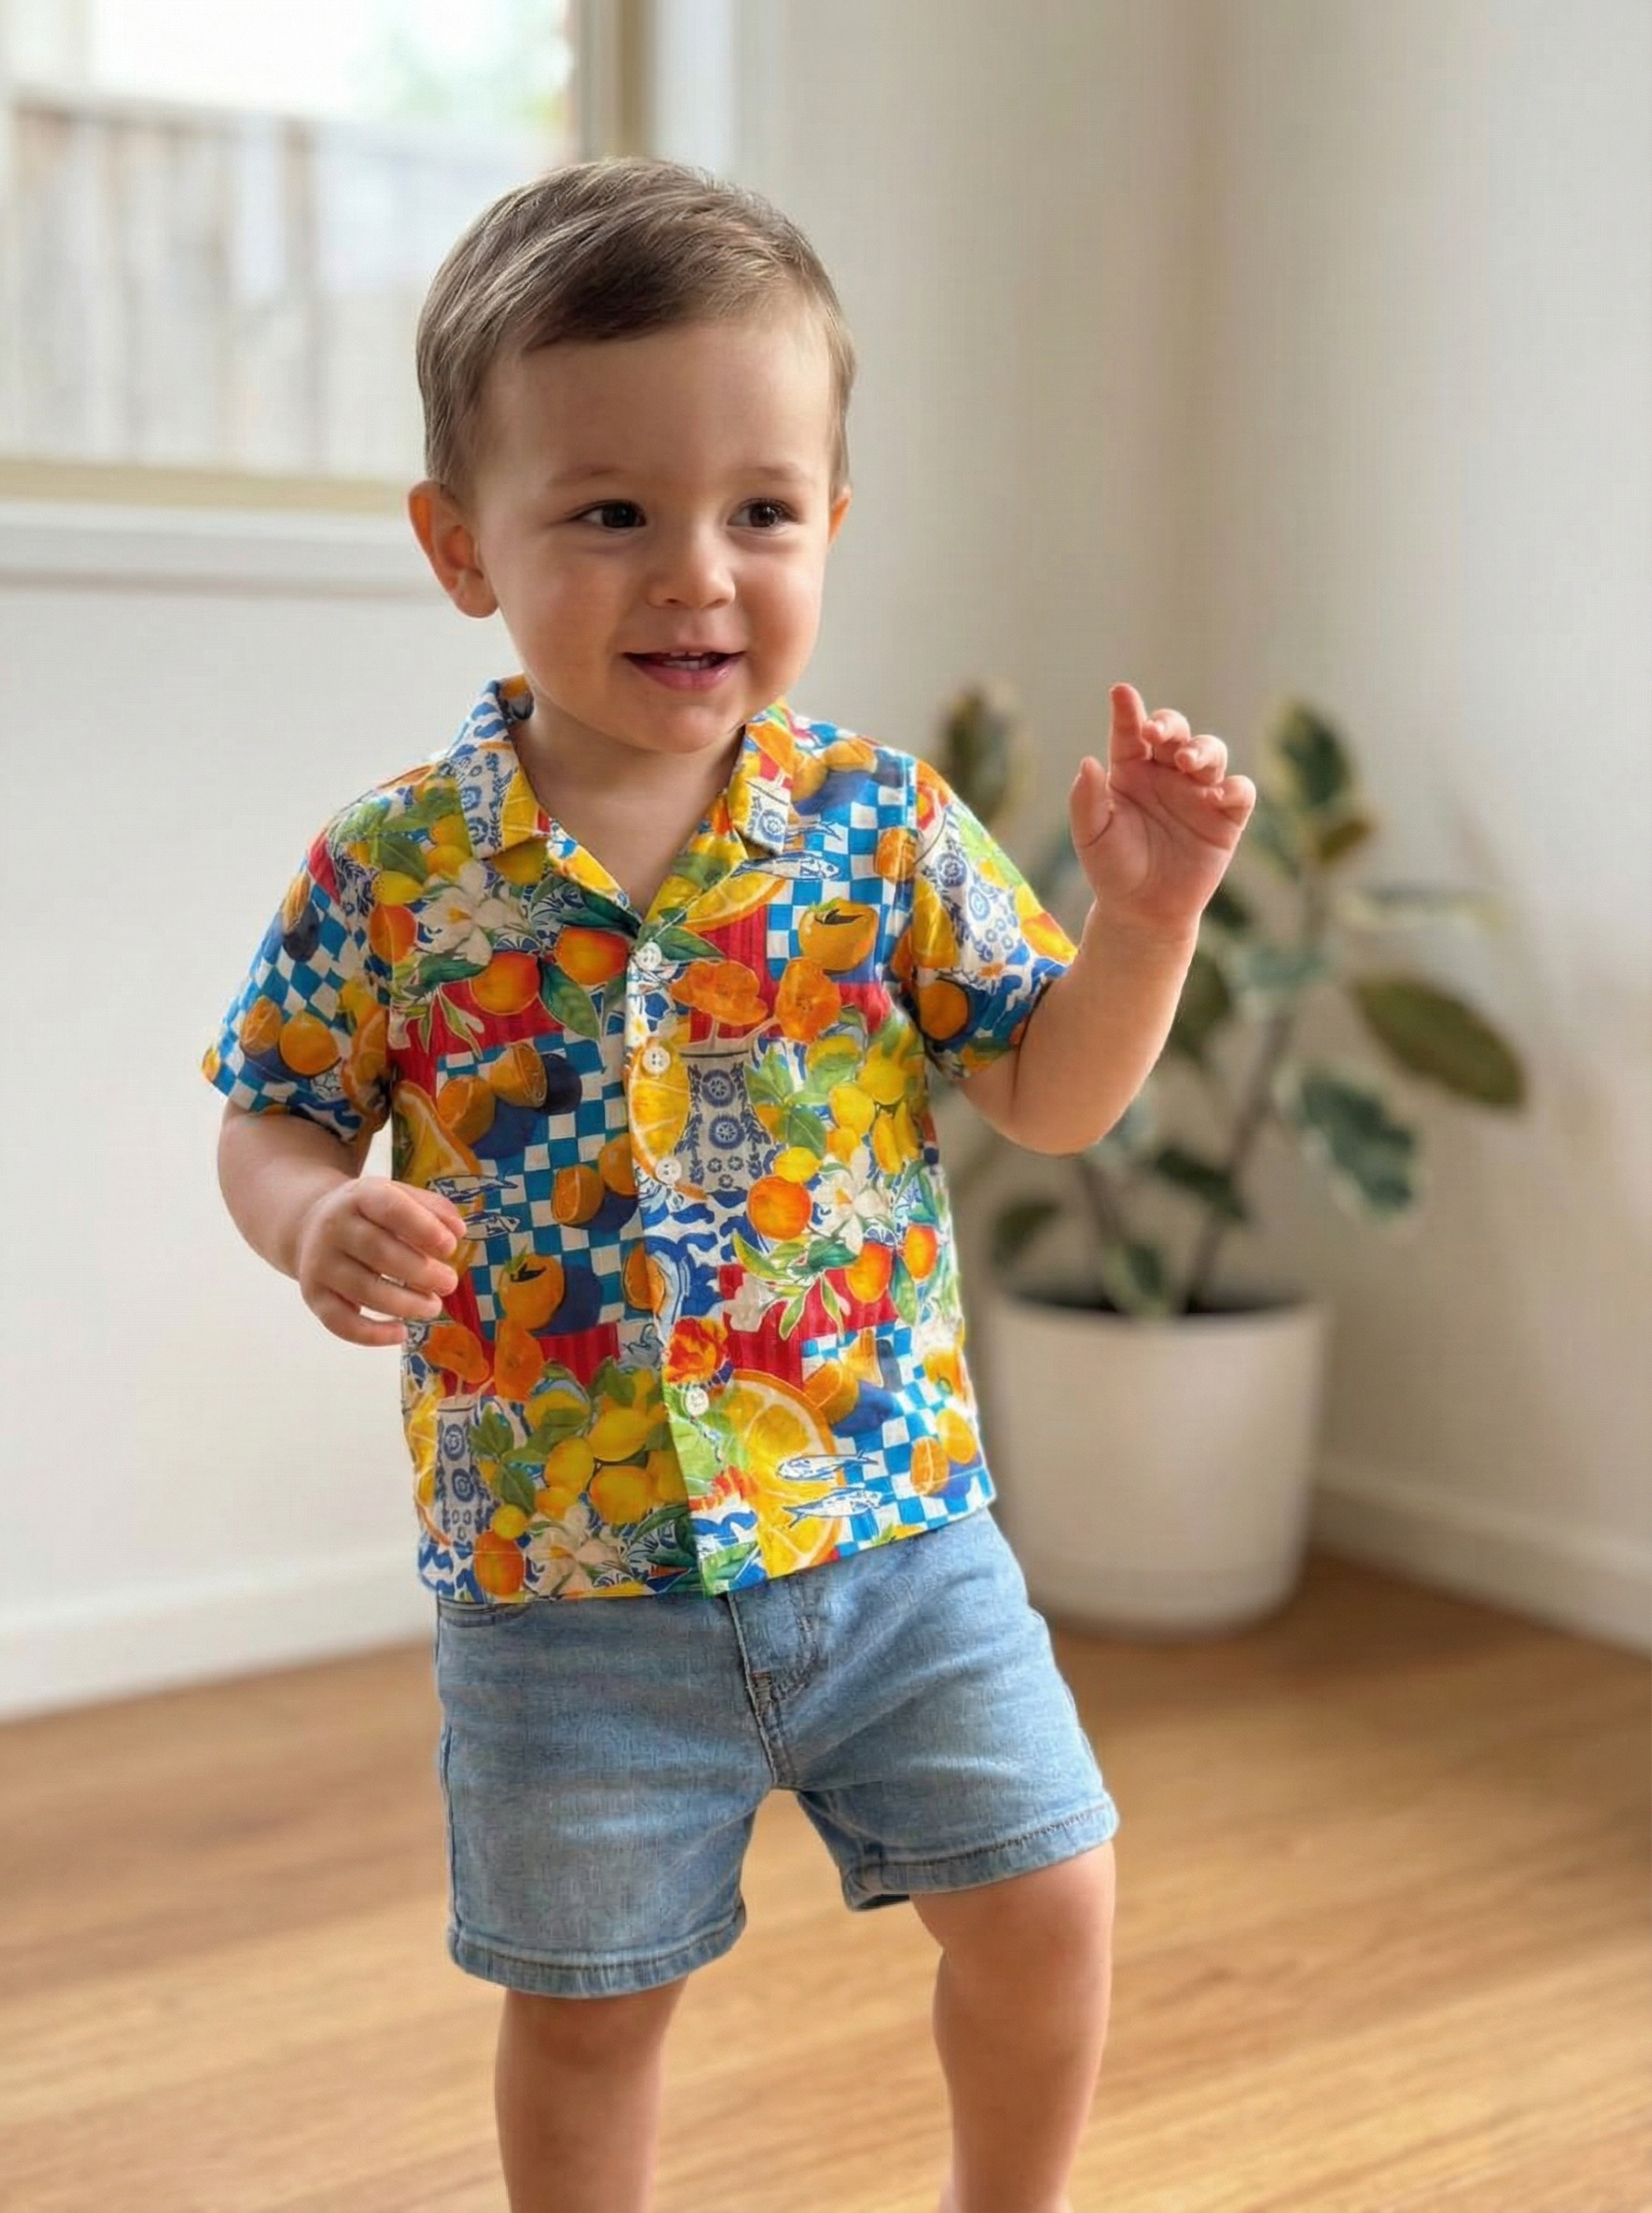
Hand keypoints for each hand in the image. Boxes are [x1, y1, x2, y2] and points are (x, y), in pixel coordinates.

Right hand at [294, 1177, 468, 1347]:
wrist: (309, 1224)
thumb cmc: (369, 1215)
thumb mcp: (397, 1197)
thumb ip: (432, 1210)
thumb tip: (457, 1232)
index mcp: (360, 1197)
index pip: (391, 1208)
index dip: (424, 1229)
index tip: (450, 1247)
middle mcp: (334, 1228)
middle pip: (380, 1252)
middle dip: (422, 1272)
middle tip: (449, 1283)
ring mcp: (320, 1263)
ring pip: (364, 1290)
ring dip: (406, 1304)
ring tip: (433, 1306)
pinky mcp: (313, 1295)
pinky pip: (340, 1322)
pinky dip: (373, 1334)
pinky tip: (401, 1333)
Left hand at [1069, 683, 1255, 936]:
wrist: (1143, 912)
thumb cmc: (1113, 869)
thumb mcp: (1091, 837)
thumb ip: (1086, 801)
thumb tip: (1087, 762)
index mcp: (1131, 771)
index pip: (1131, 733)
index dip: (1128, 711)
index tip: (1121, 694)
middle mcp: (1167, 774)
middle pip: (1176, 733)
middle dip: (1170, 725)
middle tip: (1158, 733)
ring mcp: (1198, 792)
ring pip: (1211, 752)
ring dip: (1203, 750)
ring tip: (1189, 763)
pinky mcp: (1226, 817)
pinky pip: (1239, 791)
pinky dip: (1233, 788)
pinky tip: (1216, 795)